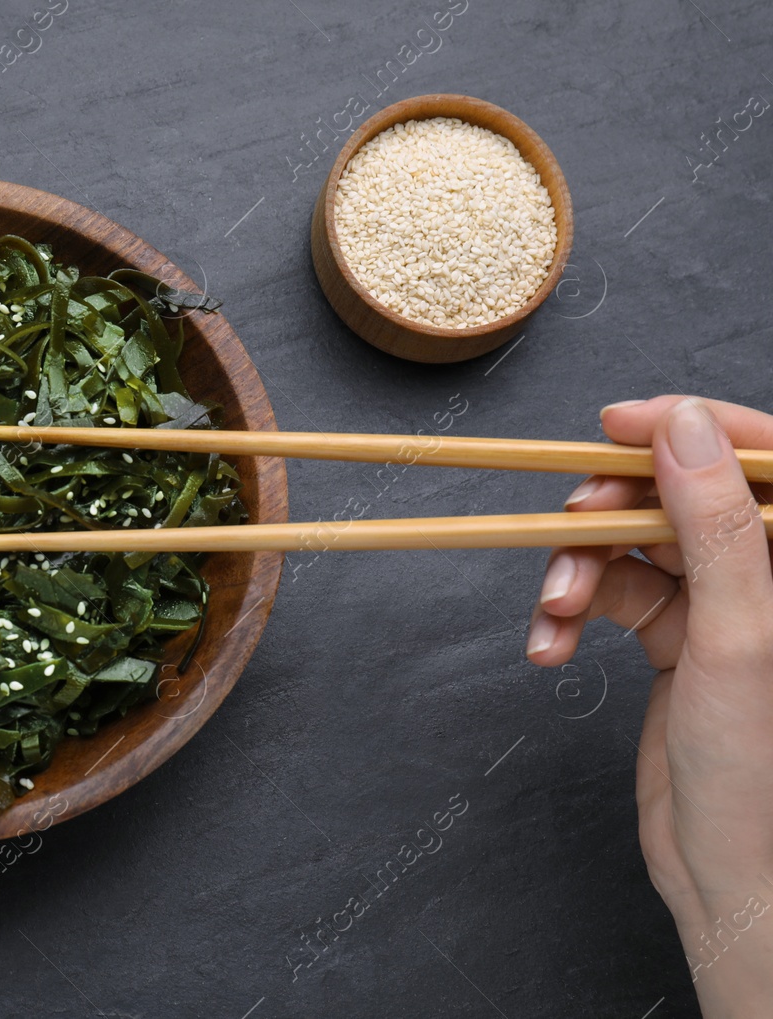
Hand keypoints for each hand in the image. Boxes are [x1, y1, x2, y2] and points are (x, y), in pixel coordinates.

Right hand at [526, 397, 772, 1012]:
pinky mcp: (681, 642)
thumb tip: (682, 425)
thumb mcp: (736, 636)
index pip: (759, 459)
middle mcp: (769, 576)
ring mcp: (726, 607)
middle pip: (681, 495)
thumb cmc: (761, 779)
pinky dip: (571, 614)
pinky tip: (550, 646)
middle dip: (611, 510)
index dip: (690, 428)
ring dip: (577, 570)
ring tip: (554, 613)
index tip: (619, 423)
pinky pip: (614, 596)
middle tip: (568, 523)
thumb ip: (714, 523)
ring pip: (635, 545)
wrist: (729, 879)